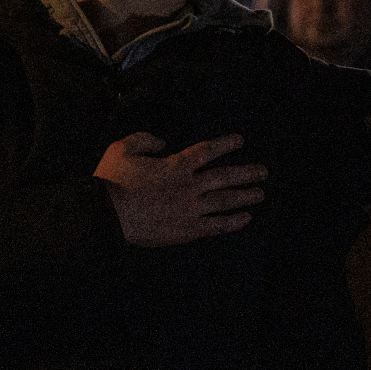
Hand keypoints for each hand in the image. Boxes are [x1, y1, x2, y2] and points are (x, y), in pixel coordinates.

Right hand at [95, 132, 265, 247]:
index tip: (240, 141)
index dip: (225, 144)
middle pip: (225, 177)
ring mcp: (190, 209)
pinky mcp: (186, 230)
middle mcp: (188, 186)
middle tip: (264, 172)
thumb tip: (162, 142)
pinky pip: (216, 226)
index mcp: (174, 165)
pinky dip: (233, 222)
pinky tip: (246, 219)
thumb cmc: (111, 182)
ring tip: (260, 194)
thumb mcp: (121, 149)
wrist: (107, 215)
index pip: (206, 151)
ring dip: (246, 196)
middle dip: (247, 173)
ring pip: (225, 201)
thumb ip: (143, 139)